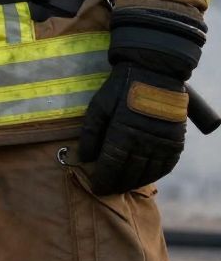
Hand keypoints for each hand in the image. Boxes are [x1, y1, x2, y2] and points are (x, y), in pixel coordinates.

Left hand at [77, 7, 201, 196]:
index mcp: (122, 133)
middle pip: (128, 173)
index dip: (103, 180)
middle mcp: (144, 142)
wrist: (153, 70)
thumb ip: (90, 134)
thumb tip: (84, 158)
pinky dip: (155, 174)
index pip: (111, 167)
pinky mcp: (175, 140)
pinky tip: (145, 176)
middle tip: (109, 189)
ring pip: (147, 173)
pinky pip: (166, 166)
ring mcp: (162, 142)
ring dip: (134, 182)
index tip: (97, 188)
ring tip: (124, 185)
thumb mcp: (99, 106)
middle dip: (117, 184)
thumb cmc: (121, 87)